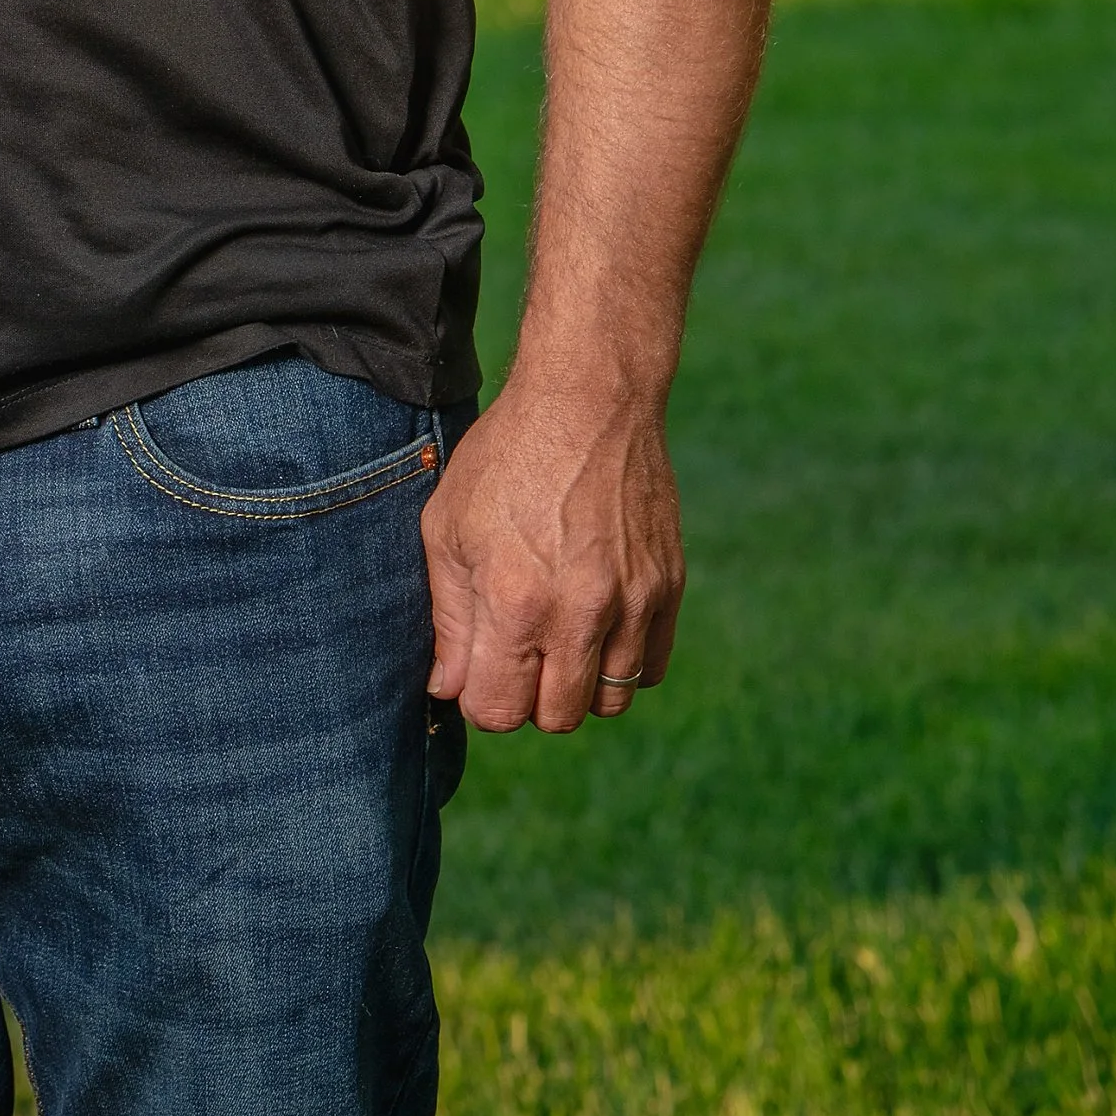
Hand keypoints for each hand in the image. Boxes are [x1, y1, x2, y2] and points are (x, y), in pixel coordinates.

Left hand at [420, 368, 683, 730]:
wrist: (588, 397)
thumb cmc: (506, 457)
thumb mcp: (447, 526)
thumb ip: (447, 617)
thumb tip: (447, 690)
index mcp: (515, 601)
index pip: (498, 711)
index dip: (479, 696)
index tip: (478, 664)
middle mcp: (580, 613)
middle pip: (554, 718)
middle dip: (527, 696)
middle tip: (516, 647)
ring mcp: (633, 602)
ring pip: (608, 703)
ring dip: (577, 683)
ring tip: (557, 632)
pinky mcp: (668, 587)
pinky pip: (650, 668)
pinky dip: (622, 661)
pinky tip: (597, 621)